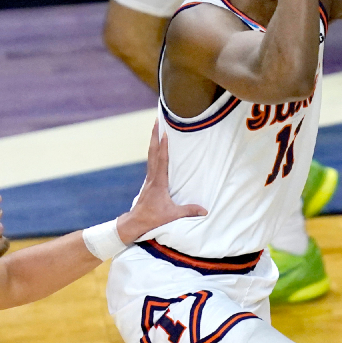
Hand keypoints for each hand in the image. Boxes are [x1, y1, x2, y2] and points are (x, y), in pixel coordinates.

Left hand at [115, 122, 206, 242]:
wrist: (135, 222)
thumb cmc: (152, 218)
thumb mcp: (172, 215)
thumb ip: (189, 211)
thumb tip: (205, 211)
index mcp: (158, 182)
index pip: (161, 161)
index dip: (164, 146)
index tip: (165, 133)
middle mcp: (152, 177)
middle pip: (152, 152)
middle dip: (155, 136)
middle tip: (158, 120)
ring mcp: (149, 178)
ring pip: (150, 155)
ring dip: (153, 141)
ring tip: (157, 128)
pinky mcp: (149, 181)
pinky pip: (151, 161)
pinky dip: (154, 151)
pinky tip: (157, 147)